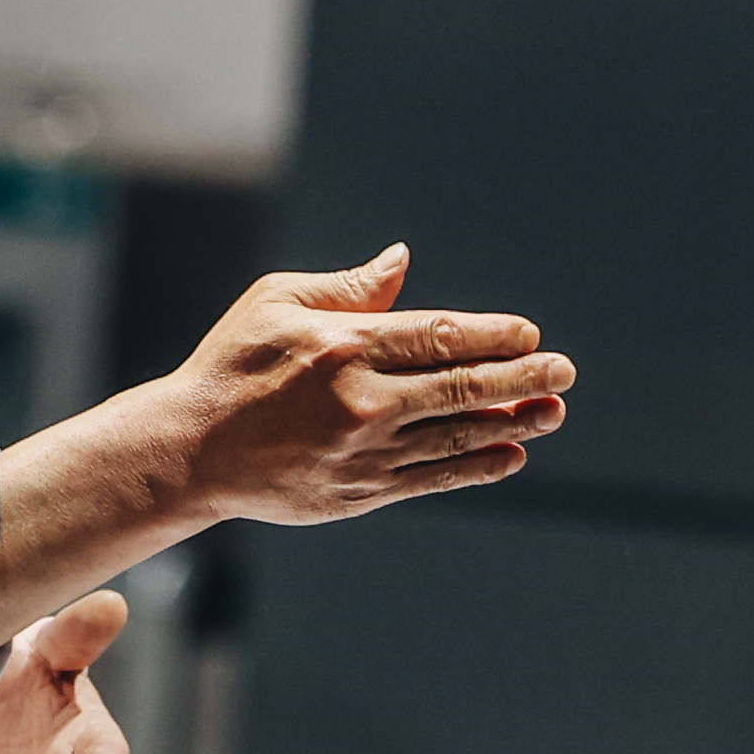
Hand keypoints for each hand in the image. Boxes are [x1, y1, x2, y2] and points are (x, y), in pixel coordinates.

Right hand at [161, 243, 571, 524]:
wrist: (190, 451)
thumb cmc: (232, 364)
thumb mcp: (276, 302)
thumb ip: (348, 287)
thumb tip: (403, 261)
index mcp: (344, 347)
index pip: (438, 337)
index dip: (493, 336)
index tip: (529, 334)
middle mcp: (361, 402)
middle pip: (462, 388)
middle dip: (522, 379)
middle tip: (564, 372)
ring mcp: (363, 453)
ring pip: (456, 437)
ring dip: (513, 424)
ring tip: (553, 412)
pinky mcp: (359, 492)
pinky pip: (434, 479)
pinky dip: (477, 467)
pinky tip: (511, 454)